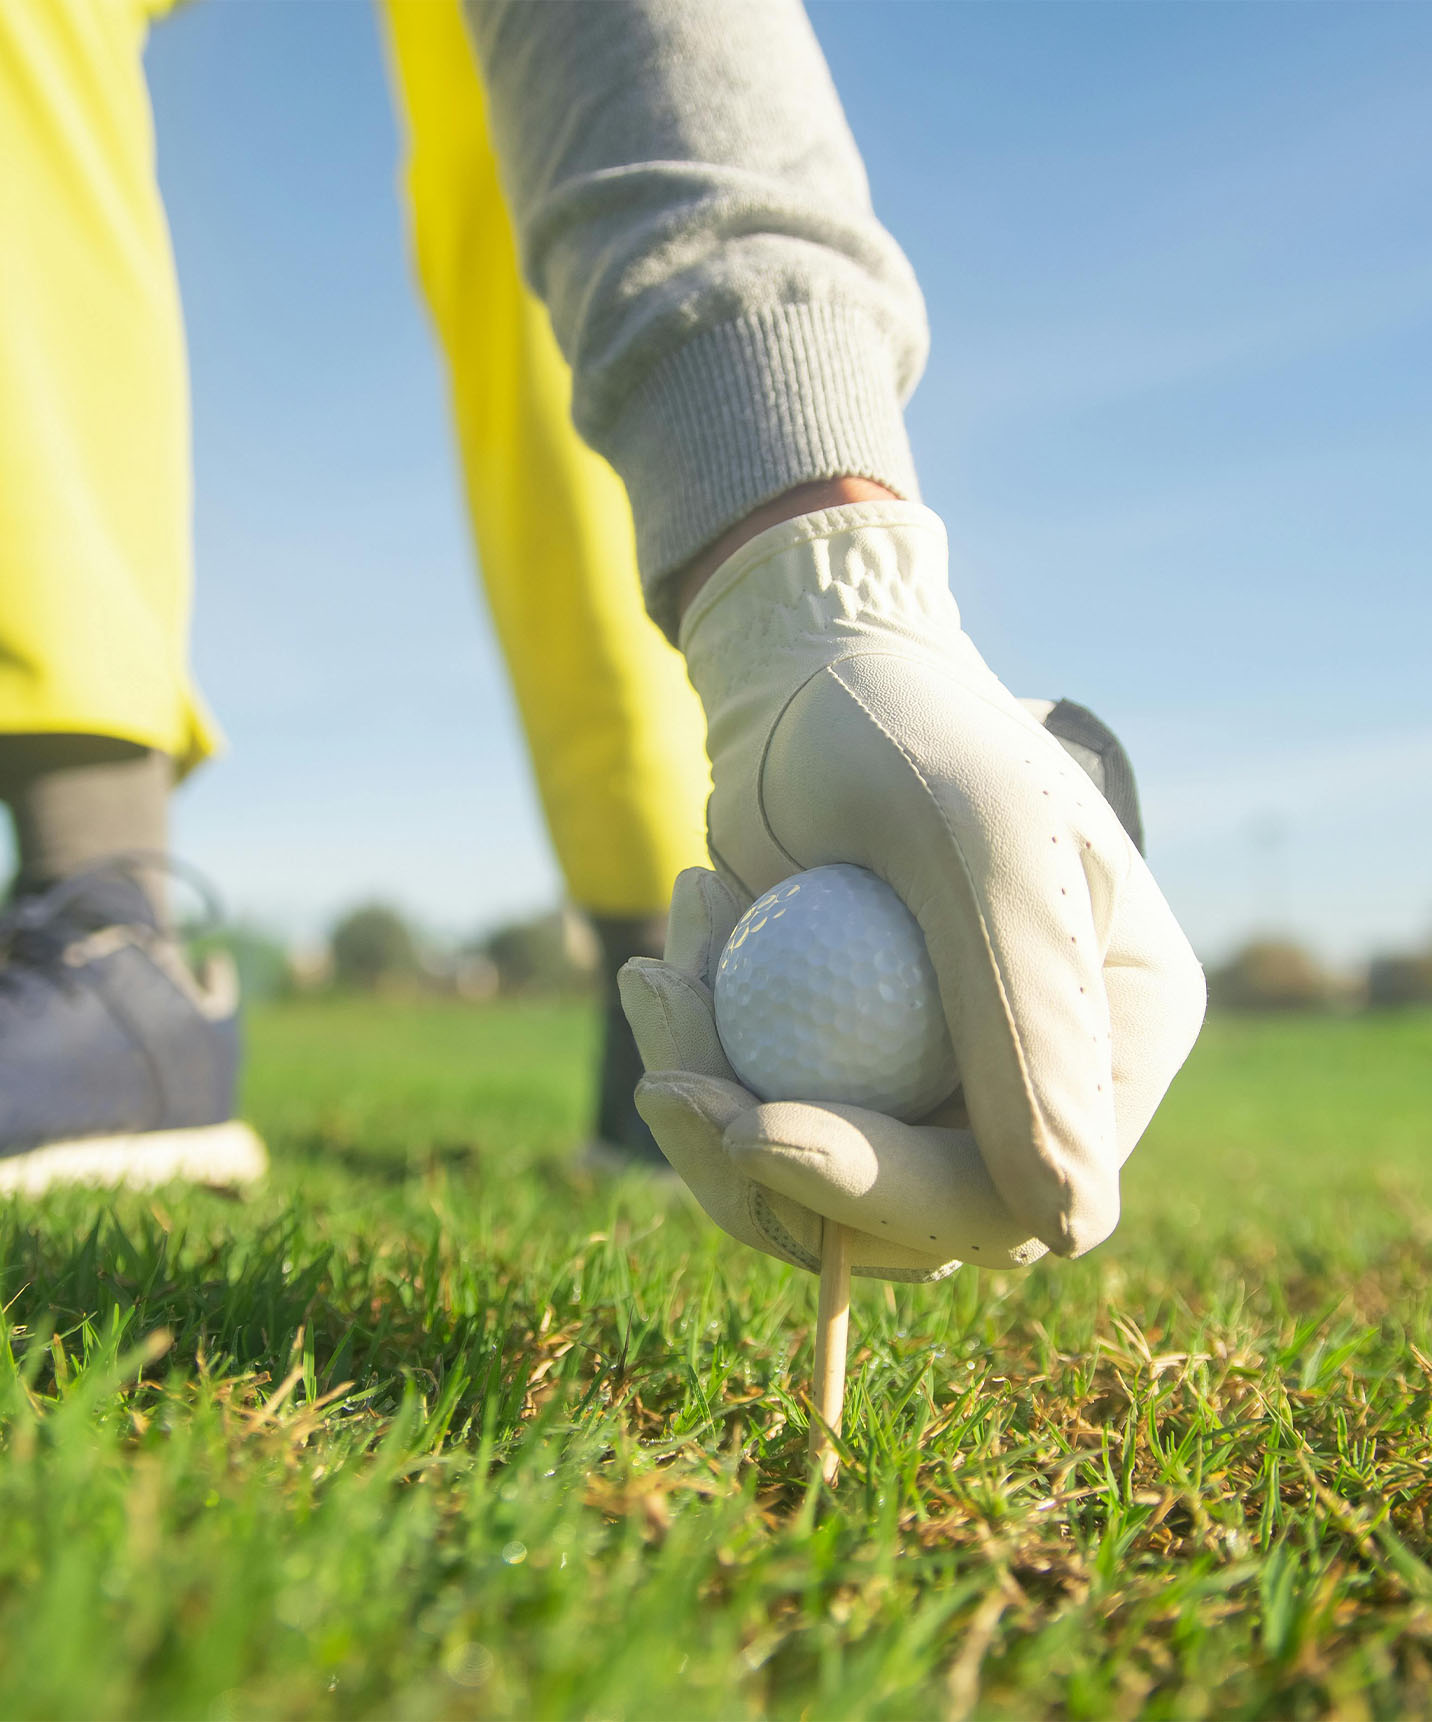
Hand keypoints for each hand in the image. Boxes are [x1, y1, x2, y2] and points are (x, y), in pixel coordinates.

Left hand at [620, 502, 1204, 1273]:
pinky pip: (763, 1136)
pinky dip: (699, 1070)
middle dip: (764, 1156)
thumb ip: (1031, 1025)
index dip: (889, 1194)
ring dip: (712, 1105)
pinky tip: (666, 970)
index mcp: (1117, 1035)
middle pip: (907, 1218)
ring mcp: (935, 1086)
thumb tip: (1069, 1230)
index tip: (751, 1127)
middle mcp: (1040, 1080)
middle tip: (668, 1068)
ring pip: (815, 1192)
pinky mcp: (843, 1076)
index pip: (1022, 1195)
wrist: (807, 685)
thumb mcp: (976, 847)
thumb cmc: (901, 733)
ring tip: (660, 974)